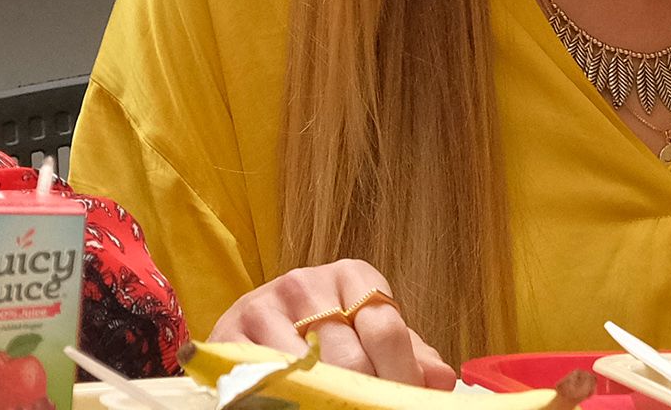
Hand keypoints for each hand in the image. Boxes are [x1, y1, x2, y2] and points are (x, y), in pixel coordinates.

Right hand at [210, 260, 456, 388]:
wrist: (256, 327)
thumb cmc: (327, 330)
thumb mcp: (369, 332)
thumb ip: (409, 352)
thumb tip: (441, 379)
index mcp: (353, 275)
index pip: (386, 327)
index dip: (399, 375)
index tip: (402, 400)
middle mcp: (307, 282)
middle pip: (349, 355)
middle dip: (366, 396)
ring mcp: (265, 306)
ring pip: (306, 371)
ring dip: (326, 401)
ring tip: (337, 407)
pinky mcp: (229, 335)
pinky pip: (264, 378)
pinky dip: (286, 399)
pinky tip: (302, 404)